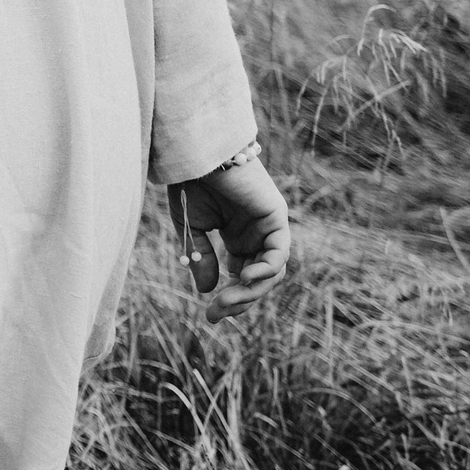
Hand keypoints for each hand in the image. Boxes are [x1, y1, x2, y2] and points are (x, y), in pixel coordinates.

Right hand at [170, 156, 292, 323]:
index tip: (209, 316)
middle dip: (238, 301)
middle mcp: (257, 234)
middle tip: (215, 315)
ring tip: (226, 300)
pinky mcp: (276, 216)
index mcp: (238, 236)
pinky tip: (244, 277)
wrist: (195, 152)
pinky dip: (266, 269)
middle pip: (259, 279)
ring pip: (271, 272)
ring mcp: (268, 226)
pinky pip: (279, 253)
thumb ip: (201, 256)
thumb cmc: (190, 181)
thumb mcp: (191, 226)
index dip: (230, 298)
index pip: (243, 276)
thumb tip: (207, 291)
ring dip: (250, 291)